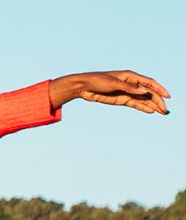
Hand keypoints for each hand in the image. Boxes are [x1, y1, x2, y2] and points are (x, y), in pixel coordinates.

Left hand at [50, 71, 169, 114]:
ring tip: (163, 112)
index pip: (149, 83)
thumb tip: (145, 91)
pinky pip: (135, 104)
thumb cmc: (97, 80)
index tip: (167, 96)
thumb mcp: (112, 83)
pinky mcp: (121, 99)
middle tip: (165, 110)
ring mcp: (127, 92)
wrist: (83, 87)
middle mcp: (131, 84)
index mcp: (130, 76)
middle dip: (158, 100)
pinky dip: (143, 107)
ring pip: (143, 99)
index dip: (159, 89)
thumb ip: (129, 88)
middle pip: (148, 92)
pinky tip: (151, 111)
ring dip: (153, 105)